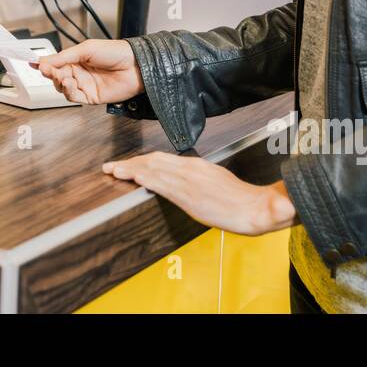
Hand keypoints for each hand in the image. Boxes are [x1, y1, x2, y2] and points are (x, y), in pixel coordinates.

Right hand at [35, 38, 142, 104]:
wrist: (136, 66)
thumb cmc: (116, 52)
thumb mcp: (87, 49)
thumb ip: (65, 57)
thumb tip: (45, 60)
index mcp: (77, 59)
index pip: (56, 62)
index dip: (44, 63)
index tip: (32, 63)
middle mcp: (80, 73)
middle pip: (56, 77)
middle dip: (51, 74)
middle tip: (48, 70)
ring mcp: (85, 85)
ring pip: (63, 89)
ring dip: (60, 83)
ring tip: (64, 77)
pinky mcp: (92, 97)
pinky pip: (75, 98)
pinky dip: (69, 92)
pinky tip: (71, 84)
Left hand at [103, 152, 295, 235]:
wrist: (254, 207)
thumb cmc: (238, 198)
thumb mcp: (214, 181)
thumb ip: (195, 180)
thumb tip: (180, 183)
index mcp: (195, 165)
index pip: (161, 159)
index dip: (141, 160)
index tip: (127, 164)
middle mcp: (189, 168)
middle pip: (153, 160)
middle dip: (129, 163)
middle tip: (111, 166)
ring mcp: (189, 181)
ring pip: (154, 169)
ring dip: (131, 169)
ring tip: (114, 170)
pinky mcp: (190, 195)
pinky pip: (164, 184)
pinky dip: (148, 178)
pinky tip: (135, 177)